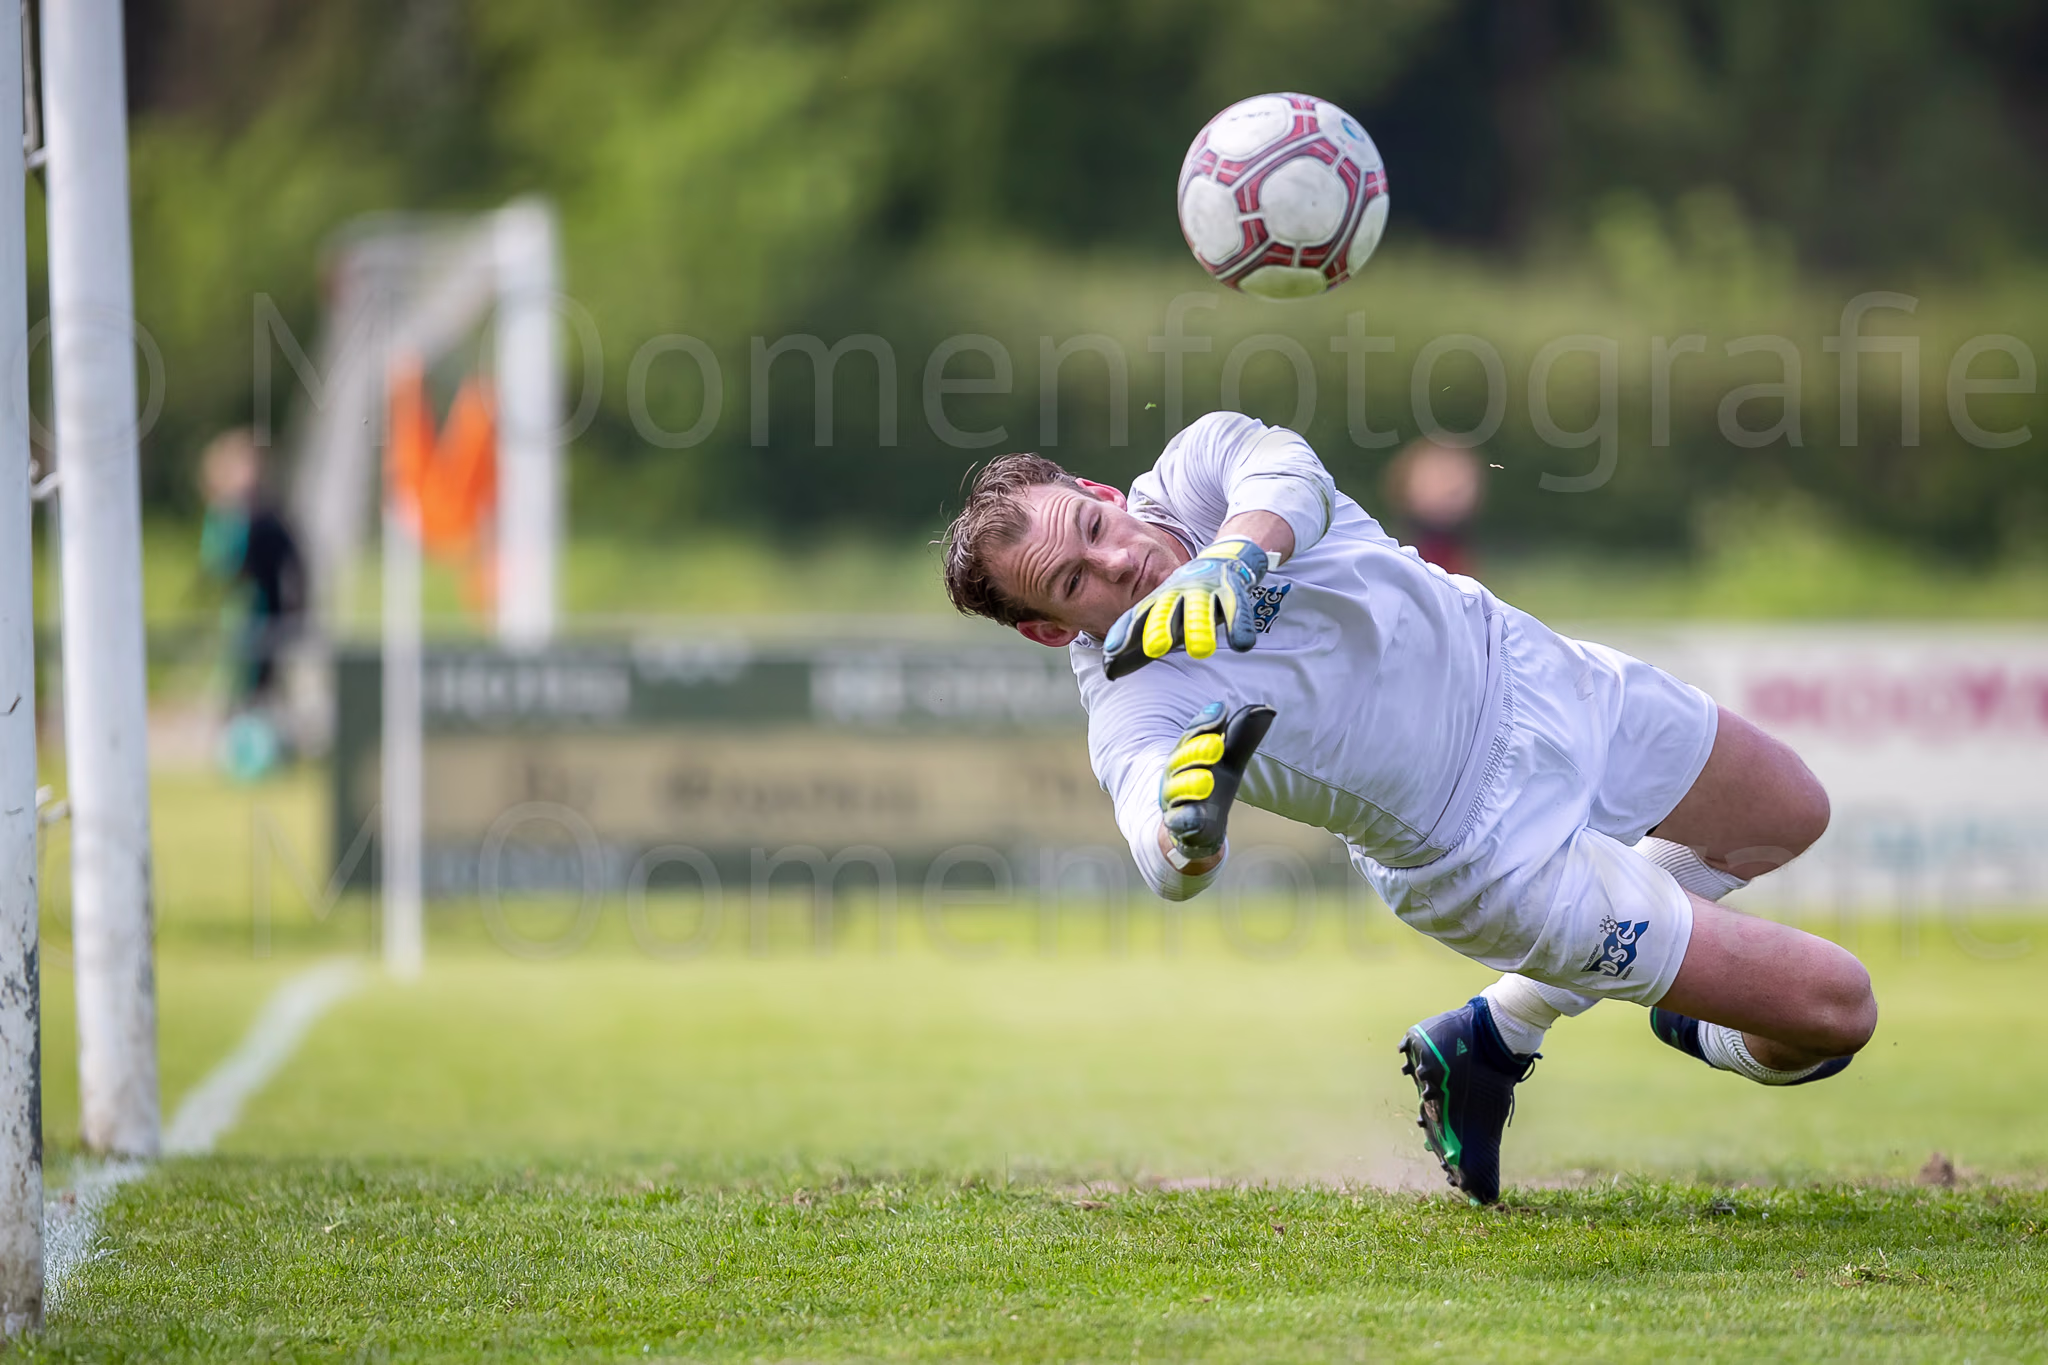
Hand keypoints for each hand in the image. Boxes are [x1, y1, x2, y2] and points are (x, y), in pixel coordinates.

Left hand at [1103, 537, 1268, 680]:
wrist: (1222, 561)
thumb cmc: (1184, 596)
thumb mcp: (1161, 612)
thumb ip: (1137, 639)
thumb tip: (1108, 671)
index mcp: (1158, 599)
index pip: (1138, 616)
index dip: (1125, 633)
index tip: (1110, 652)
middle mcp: (1178, 593)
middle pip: (1166, 610)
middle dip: (1159, 628)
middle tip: (1154, 648)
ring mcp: (1205, 590)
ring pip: (1200, 609)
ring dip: (1199, 628)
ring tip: (1200, 650)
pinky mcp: (1231, 592)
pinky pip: (1235, 609)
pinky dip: (1239, 625)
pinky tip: (1242, 643)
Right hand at [1158, 701, 1277, 862]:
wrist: (1198, 828)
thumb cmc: (1214, 786)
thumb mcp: (1231, 760)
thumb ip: (1244, 736)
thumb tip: (1268, 709)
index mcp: (1187, 752)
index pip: (1193, 734)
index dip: (1205, 722)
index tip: (1221, 710)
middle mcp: (1176, 773)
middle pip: (1181, 759)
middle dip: (1196, 751)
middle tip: (1216, 744)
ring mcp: (1175, 800)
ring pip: (1178, 790)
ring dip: (1190, 784)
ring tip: (1208, 779)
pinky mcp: (1179, 825)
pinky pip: (1180, 821)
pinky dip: (1187, 818)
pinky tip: (1197, 816)